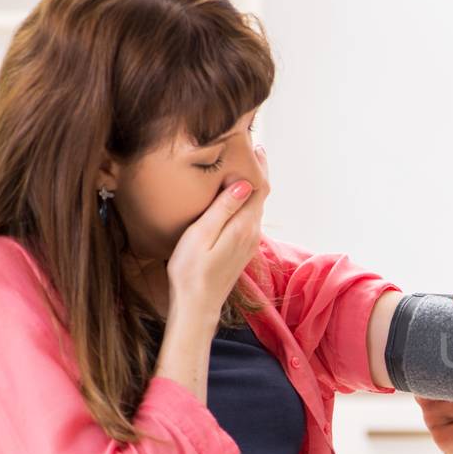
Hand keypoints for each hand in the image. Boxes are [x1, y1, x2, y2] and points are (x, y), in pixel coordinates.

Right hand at [167, 145, 269, 316]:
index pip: (259, 189)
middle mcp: (252, 234)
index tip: (257, 147)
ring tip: (245, 169)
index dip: (260, 167)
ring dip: (253, 189)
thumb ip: (223, 209)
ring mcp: (248, 244)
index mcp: (244, 226)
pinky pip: (249, 219)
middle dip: (258, 174)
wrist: (197, 306)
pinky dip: (247, 203)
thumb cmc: (191, 271)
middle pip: (261, 197)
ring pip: (256, 208)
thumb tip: (243, 184)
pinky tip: (236, 199)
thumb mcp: (201, 234)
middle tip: (253, 151)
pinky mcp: (241, 251)